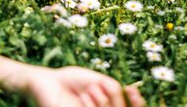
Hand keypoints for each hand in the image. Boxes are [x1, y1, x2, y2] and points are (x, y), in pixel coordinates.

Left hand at [26, 66, 143, 106]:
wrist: (49, 82)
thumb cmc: (72, 82)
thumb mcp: (99, 82)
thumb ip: (114, 90)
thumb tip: (123, 94)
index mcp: (108, 105)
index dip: (137, 102)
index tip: (131, 89)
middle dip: (113, 97)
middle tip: (94, 87)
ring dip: (102, 100)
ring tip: (87, 92)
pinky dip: (93, 106)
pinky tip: (83, 98)